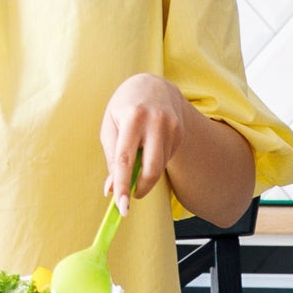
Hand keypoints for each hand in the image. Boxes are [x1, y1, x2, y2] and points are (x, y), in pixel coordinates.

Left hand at [100, 74, 187, 212]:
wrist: (155, 85)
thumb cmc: (125, 106)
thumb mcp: (111, 124)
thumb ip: (111, 157)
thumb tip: (111, 189)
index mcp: (133, 117)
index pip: (125, 159)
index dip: (122, 185)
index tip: (121, 207)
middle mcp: (156, 122)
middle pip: (151, 168)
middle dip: (141, 189)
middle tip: (131, 196)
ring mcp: (172, 127)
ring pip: (159, 167)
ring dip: (146, 172)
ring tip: (138, 154)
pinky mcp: (181, 133)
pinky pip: (166, 159)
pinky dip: (155, 160)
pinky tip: (151, 144)